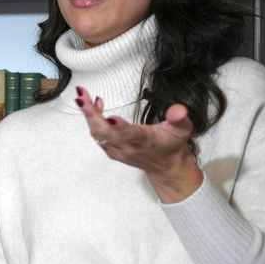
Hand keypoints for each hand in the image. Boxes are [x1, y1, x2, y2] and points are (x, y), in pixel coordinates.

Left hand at [75, 86, 202, 203]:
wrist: (166, 167)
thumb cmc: (172, 145)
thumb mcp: (183, 129)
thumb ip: (179, 118)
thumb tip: (178, 109)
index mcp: (145, 141)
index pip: (131, 135)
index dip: (120, 127)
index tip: (110, 117)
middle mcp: (128, 147)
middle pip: (105, 133)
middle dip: (91, 114)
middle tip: (81, 96)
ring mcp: (118, 151)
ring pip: (98, 135)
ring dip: (88, 115)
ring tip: (83, 96)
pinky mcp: (112, 151)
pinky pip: (98, 137)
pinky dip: (92, 122)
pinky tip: (93, 106)